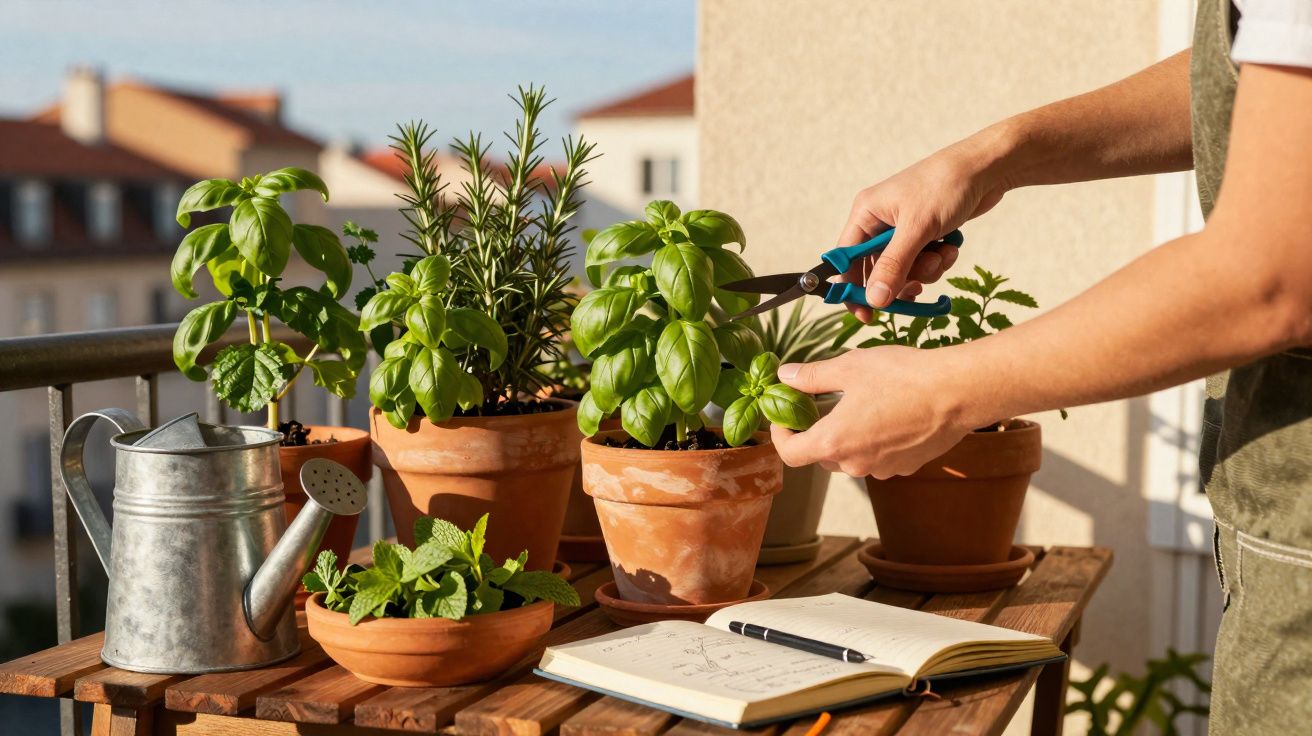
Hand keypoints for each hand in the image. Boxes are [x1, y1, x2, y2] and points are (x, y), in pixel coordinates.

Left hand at [769, 347, 979, 478]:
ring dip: (849, 436)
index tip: (785, 418)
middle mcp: (855, 464)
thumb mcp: (849, 368)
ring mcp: (883, 469)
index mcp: (834, 442)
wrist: (958, 392)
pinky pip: (879, 457)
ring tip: (862, 404)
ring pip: (852, 456)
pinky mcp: (906, 467)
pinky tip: (890, 413)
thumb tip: (786, 376)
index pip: (791, 454)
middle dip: (818, 431)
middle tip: (823, 402)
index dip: (781, 437)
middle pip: (822, 455)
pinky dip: (876, 440)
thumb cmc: (904, 377)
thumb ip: (812, 376)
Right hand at [839, 142, 1009, 320]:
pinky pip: (922, 263)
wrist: (985, 168)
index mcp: (866, 214)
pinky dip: (937, 262)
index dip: (854, 289)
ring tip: (941, 255)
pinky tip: (949, 249)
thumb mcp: (917, 228)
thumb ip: (894, 266)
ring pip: (903, 271)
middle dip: (901, 280)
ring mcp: (902, 230)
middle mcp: (879, 223)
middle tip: (917, 287)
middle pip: (876, 271)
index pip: (846, 260)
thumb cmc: (945, 186)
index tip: (868, 315)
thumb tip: (874, 300)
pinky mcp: (924, 235)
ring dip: (925, 271)